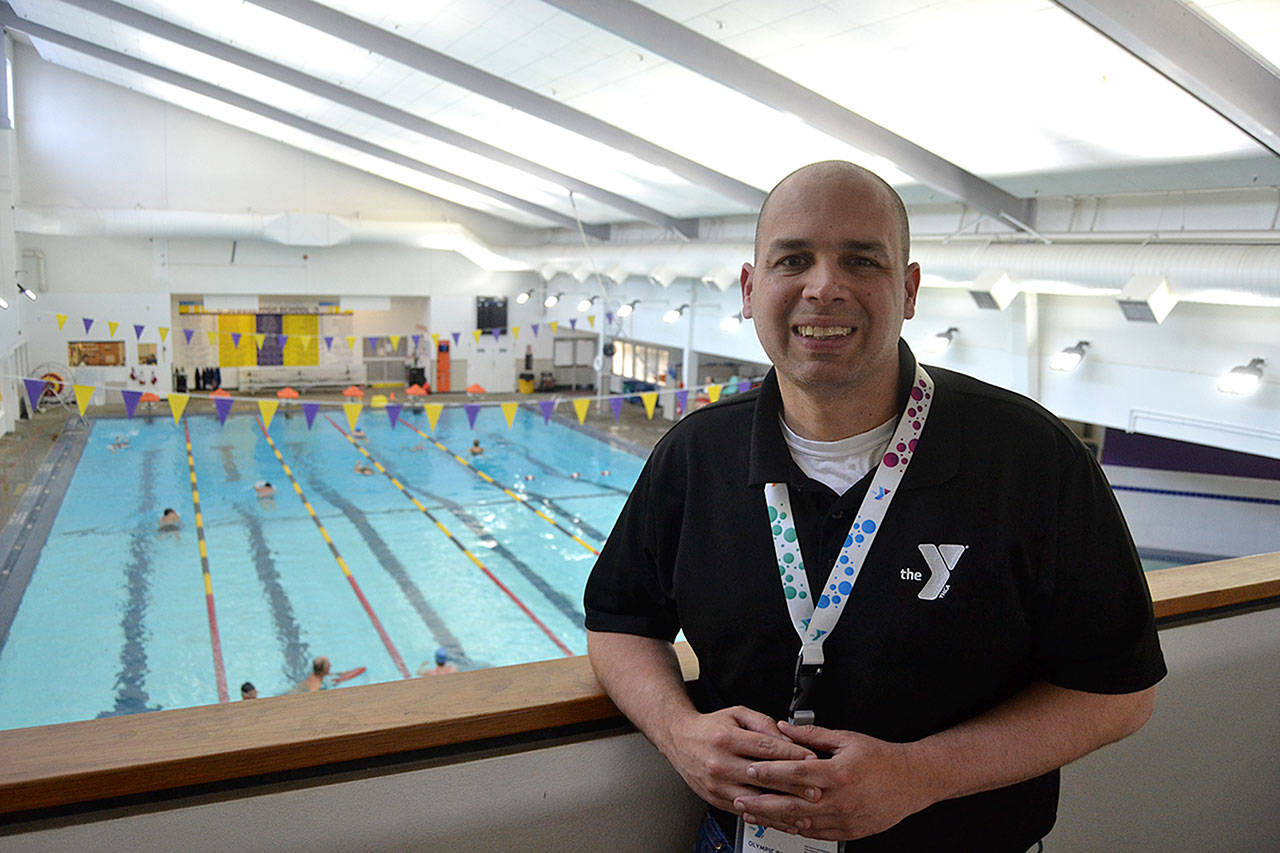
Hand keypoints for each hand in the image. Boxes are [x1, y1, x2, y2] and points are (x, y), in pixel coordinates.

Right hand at [659, 706, 816, 813]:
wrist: (679, 739)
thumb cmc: (710, 727)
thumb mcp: (737, 714)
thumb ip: (764, 724)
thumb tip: (789, 738)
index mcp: (726, 738)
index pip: (765, 748)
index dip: (792, 754)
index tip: (812, 759)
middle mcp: (720, 763)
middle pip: (763, 777)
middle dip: (793, 785)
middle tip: (816, 790)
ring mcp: (717, 784)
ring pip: (755, 800)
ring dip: (782, 807)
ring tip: (804, 812)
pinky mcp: (716, 799)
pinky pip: (745, 811)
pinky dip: (766, 817)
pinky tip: (783, 820)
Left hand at [733, 721, 933, 840]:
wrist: (912, 781)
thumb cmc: (882, 758)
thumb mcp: (846, 738)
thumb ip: (811, 734)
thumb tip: (784, 727)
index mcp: (839, 773)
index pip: (795, 774)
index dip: (770, 772)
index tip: (751, 770)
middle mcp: (840, 799)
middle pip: (791, 804)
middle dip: (761, 802)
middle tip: (740, 798)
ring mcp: (844, 818)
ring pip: (800, 822)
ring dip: (773, 819)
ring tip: (752, 813)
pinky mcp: (848, 831)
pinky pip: (815, 833)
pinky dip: (794, 828)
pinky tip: (780, 823)